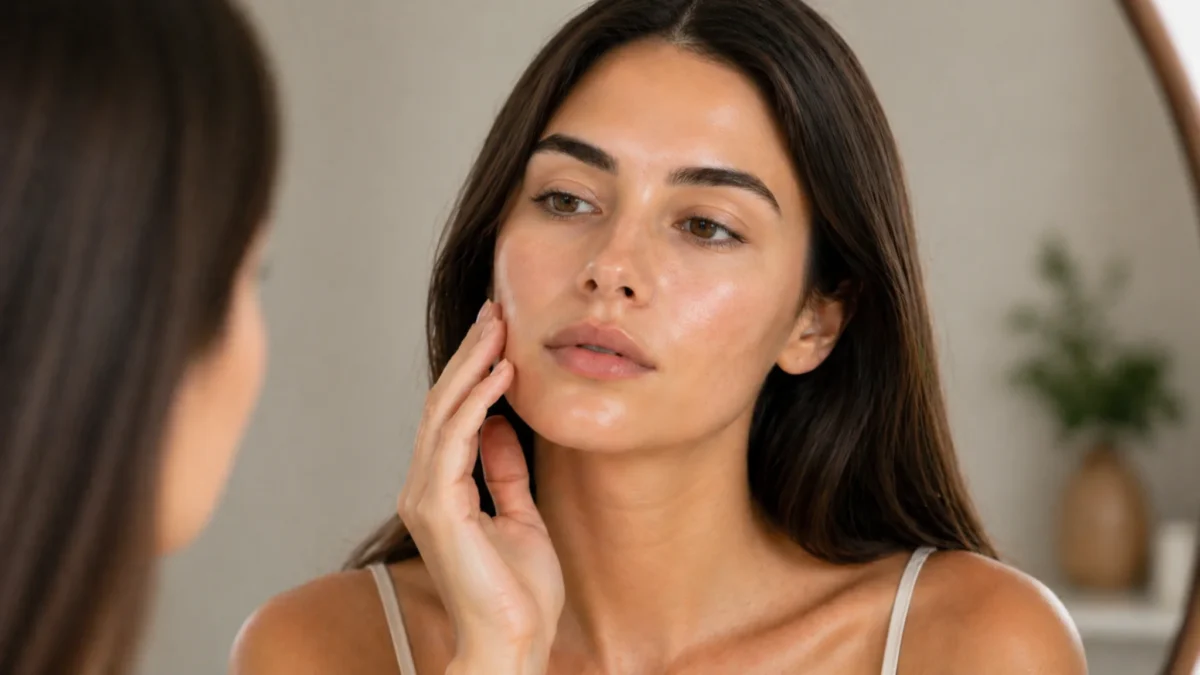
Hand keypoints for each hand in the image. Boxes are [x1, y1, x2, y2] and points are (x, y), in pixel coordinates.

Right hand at [398, 300, 563, 673]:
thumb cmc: (519, 591)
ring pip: (443, 412)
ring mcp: (425, 496)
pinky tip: (503, 373)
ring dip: (473, 364)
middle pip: (442, 404)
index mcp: (441, 490)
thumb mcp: (520, 516)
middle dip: (471, 354)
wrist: (514, 642)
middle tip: (496, 311)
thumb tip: (500, 424)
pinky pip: (455, 438)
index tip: (500, 333)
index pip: (451, 415)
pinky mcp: (437, 507)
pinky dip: (478, 400)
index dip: (473, 370)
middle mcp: (424, 488)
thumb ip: (505, 471)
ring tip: (500, 327)